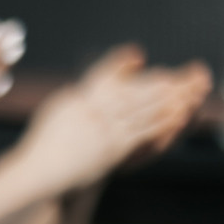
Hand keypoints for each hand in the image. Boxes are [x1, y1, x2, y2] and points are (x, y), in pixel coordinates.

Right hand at [22, 49, 212, 189]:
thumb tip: (86, 83)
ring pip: (142, 112)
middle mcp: (95, 113)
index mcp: (80, 100)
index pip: (105, 75)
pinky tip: (174, 118)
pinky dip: (161, 124)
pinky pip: (143, 133)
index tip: (137, 54)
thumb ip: (76, 95)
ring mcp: (107, 131)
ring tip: (182, 92)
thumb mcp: (56, 108)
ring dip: (164, 101)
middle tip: (174, 76)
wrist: (42, 169)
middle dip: (155, 84)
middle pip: (132, 93)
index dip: (122, 63)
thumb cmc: (45, 140)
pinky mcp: (115, 149)